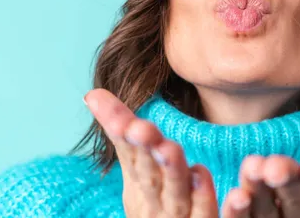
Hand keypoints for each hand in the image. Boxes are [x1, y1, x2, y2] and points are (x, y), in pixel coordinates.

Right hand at [84, 89, 218, 216]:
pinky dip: (205, 199)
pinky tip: (208, 178)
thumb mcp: (139, 174)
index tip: (124, 118)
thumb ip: (124, 134)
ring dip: (173, 173)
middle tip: (142, 129)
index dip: (124, 136)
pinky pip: (207, 215)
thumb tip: (92, 94)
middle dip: (145, 152)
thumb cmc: (158, 209)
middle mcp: (155, 204)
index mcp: (140, 187)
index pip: (130, 154)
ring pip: (176, 195)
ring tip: (170, 149)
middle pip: (150, 176)